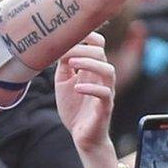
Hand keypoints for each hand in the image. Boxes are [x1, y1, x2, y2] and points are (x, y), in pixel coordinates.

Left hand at [55, 32, 114, 150]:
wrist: (82, 136)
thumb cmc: (74, 107)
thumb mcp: (63, 82)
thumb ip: (63, 64)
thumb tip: (58, 45)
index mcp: (91, 69)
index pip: (97, 45)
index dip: (88, 36)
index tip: (70, 31)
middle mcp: (100, 78)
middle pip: (102, 54)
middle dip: (85, 49)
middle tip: (67, 52)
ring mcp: (105, 92)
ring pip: (108, 70)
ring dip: (90, 64)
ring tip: (72, 64)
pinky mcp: (105, 108)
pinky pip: (105, 94)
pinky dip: (91, 88)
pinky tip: (77, 88)